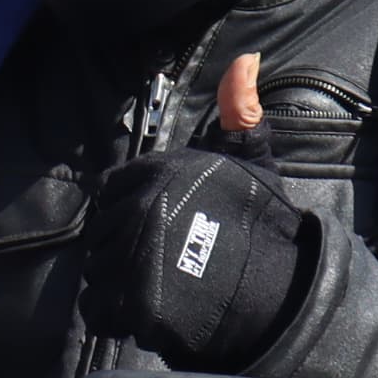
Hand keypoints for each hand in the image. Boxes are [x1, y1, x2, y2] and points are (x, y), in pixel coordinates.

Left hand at [79, 56, 313, 371]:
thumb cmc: (261, 228)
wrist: (280, 292)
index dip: (128, 210)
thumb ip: (237, 116)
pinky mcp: (131, 304)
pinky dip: (115, 314)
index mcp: (154, 175)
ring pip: (96, 269)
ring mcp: (130, 259)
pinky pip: (96, 308)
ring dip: (119, 280)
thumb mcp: (251, 164)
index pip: (111, 190)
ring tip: (159, 285)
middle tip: (162, 260)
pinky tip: (147, 309)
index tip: (157, 226)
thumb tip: (243, 63)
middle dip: (123, 246)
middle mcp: (135, 211)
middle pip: (100, 231)